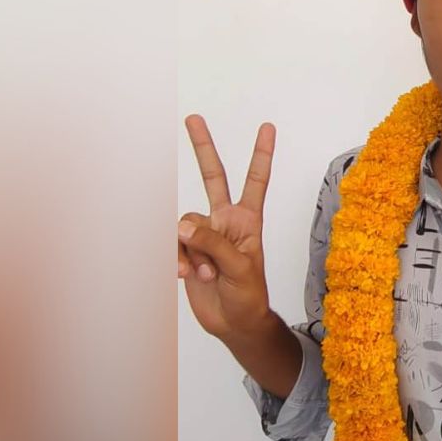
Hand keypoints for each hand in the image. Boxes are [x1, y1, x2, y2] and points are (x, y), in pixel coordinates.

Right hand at [178, 115, 274, 340]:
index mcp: (248, 220)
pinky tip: (186, 276)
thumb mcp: (240, 268)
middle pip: (213, 177)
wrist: (234, 323)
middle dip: (203, 147)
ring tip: (207, 275)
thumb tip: (182, 224)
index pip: (257, 181)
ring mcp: (205, 234)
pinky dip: (178, 260)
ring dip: (193, 253)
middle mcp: (226, 220)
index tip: (268, 127)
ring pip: (185, 225)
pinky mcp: (187, 250)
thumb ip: (212, 243)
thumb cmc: (249, 295)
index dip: (261, 154)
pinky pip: (173, 244)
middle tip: (193, 118)